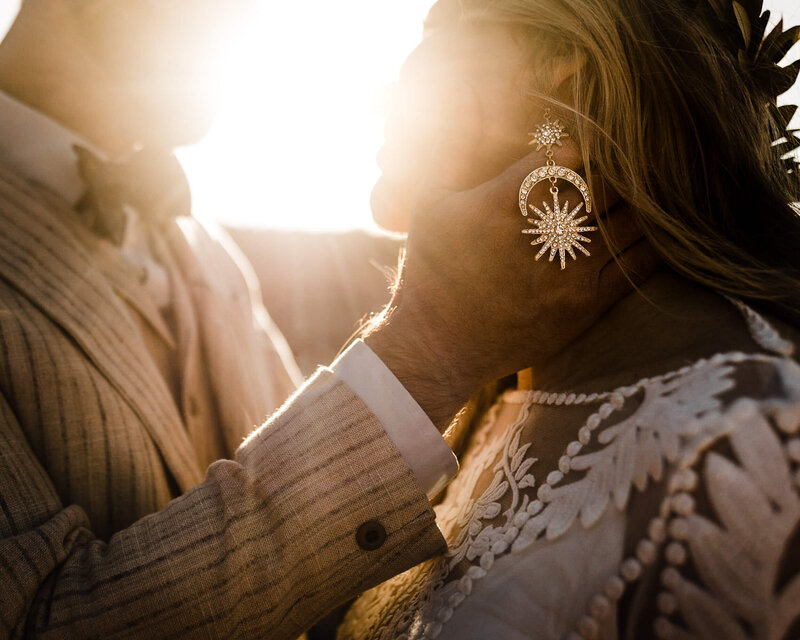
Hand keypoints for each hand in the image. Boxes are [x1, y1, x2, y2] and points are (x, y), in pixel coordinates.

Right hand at [364, 140, 659, 428]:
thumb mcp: (429, 203)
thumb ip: (456, 151)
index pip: (568, 153)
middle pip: (608, 181)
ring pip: (631, 217)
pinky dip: (653, 239)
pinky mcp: (586, 304)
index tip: (582, 146)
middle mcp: (541, 233)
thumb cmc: (432, 270)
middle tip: (625, 158)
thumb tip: (474, 98)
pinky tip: (654, 227)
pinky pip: (639, 263)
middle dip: (618, 166)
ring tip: (643, 188)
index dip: (582, 144)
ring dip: (641, 198)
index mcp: (503, 203)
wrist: (439, 347)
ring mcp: (569, 270)